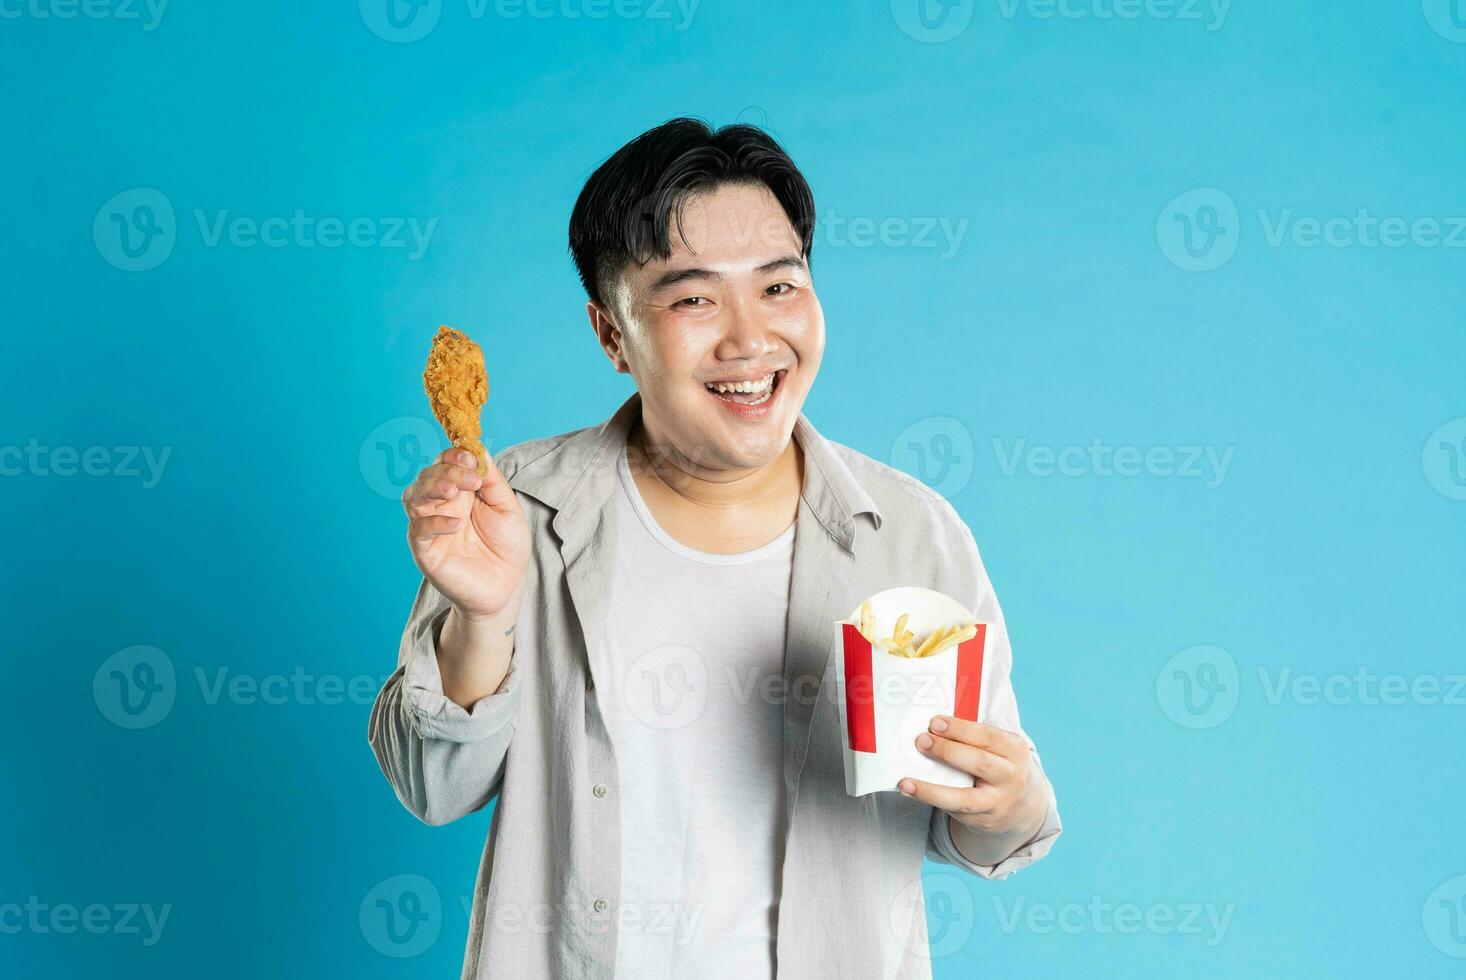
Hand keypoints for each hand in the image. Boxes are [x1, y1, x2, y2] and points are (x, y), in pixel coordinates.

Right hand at [402, 448, 529, 623]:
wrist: (506, 587)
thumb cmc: (507, 548)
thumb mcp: (507, 508)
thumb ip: (493, 481)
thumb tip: (479, 450)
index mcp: (460, 492)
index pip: (445, 464)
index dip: (454, 456)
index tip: (471, 457)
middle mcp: (440, 506)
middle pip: (428, 476)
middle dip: (447, 471)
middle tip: (470, 478)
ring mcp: (430, 528)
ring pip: (413, 498)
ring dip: (431, 488)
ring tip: (453, 491)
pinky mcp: (426, 551)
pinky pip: (420, 531)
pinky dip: (435, 523)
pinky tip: (457, 524)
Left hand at [899, 717, 1047, 841]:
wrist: (1020, 805)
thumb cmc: (998, 764)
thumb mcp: (998, 748)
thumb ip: (972, 737)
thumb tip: (932, 725)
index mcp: (1015, 750)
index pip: (988, 736)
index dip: (960, 729)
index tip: (935, 722)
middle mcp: (1011, 777)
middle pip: (979, 763)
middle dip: (947, 751)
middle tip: (920, 741)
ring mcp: (998, 802)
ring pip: (964, 797)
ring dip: (932, 789)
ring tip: (907, 781)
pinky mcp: (982, 820)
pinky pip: (953, 810)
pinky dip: (930, 799)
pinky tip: (910, 790)